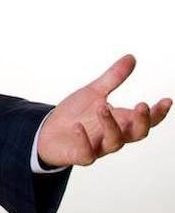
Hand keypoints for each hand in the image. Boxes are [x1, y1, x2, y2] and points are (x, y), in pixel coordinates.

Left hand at [38, 54, 171, 166]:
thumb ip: (113, 78)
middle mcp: (114, 135)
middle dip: (142, 121)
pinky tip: (77, 127)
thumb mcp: (94, 92)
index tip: (167, 100)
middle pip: (137, 133)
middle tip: (141, 105)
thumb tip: (131, 57)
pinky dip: (83, 140)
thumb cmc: (76, 114)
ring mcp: (99, 147)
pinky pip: (87, 154)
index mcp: (120, 121)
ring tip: (101, 106)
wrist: (49, 132)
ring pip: (114, 141)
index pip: (146, 120)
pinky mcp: (81, 155)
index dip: (158, 113)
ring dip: (110, 124)